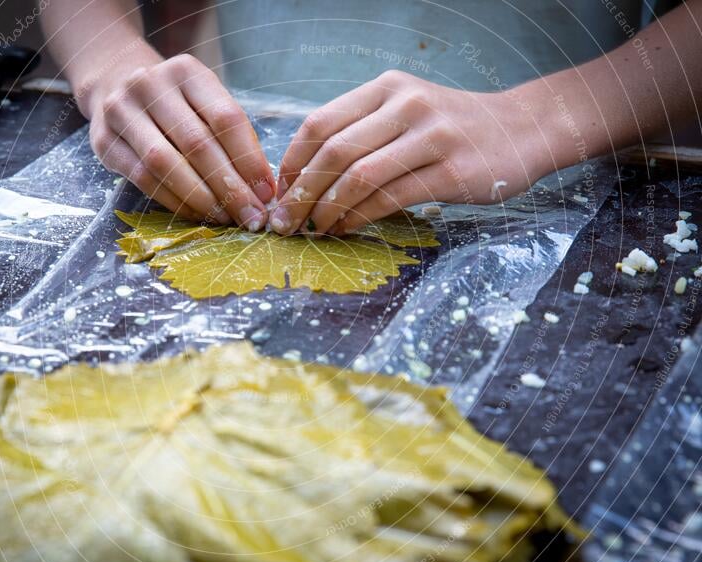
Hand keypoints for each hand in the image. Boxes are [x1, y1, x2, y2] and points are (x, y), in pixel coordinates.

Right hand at [82, 50, 274, 229]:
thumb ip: (232, 138)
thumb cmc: (176, 102)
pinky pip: (143, 179)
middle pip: (198, 145)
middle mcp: (151, 85)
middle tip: (252, 217)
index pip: (226, 119)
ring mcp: (122, 111)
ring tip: (225, 219)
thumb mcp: (204, 103)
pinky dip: (174, 201)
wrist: (113, 83)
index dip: (250, 160)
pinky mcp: (103, 140)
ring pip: (167, 164)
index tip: (267, 193)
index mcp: (187, 72)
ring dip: (202, 199)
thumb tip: (263, 189)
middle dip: (231, 188)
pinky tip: (197, 215)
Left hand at [269, 70, 551, 235]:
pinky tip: (347, 230)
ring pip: (359, 177)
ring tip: (315, 230)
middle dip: (301, 194)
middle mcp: (406, 105)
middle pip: (333, 152)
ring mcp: (431, 136)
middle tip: (285, 223)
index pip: (319, 123)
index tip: (280, 193)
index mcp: (386, 89)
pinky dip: (360, 218)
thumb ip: (362, 133)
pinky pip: (391, 198)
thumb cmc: (453, 128)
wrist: (523, 129)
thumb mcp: (405, 112)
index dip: (292, 162)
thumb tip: (306, 176)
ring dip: (327, 210)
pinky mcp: (451, 171)